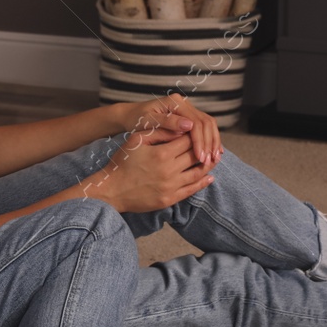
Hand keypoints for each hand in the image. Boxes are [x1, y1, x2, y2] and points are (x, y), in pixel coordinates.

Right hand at [84, 129, 214, 212]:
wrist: (112, 189)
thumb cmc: (122, 162)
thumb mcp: (136, 140)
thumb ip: (159, 132)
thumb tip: (180, 128)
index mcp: (162, 153)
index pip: (187, 140)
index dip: (195, 134)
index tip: (198, 132)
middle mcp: (169, 170)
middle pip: (195, 155)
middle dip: (205, 148)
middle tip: (212, 144)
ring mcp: (171, 186)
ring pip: (198, 173)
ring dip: (209, 165)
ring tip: (215, 158)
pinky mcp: (170, 199)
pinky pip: (192, 190)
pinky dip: (203, 182)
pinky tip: (209, 177)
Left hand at [123, 92, 221, 167]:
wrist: (131, 116)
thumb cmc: (136, 119)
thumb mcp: (149, 121)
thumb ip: (168, 122)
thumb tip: (189, 126)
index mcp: (175, 102)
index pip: (196, 122)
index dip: (200, 140)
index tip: (200, 157)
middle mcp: (184, 104)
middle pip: (206, 122)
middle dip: (210, 142)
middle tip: (210, 160)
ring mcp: (187, 110)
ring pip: (208, 125)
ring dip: (213, 142)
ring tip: (214, 158)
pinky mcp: (188, 117)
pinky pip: (204, 128)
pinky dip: (209, 140)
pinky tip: (212, 152)